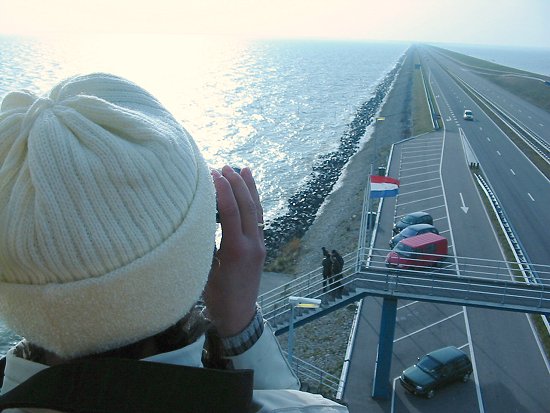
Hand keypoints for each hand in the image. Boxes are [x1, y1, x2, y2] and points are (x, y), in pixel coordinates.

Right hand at [203, 165, 265, 336]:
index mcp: (236, 251)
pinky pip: (259, 218)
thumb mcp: (205, 272)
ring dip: (249, 188)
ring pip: (257, 210)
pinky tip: (250, 189)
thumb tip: (196, 219)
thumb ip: (204, 245)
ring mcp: (260, 245)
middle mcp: (252, 245)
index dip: (222, 191)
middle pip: (247, 206)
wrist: (240, 316)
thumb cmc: (217, 298)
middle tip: (223, 167)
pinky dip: (255, 201)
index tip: (212, 174)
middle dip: (236, 183)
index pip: (231, 213)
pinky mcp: (261, 246)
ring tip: (241, 169)